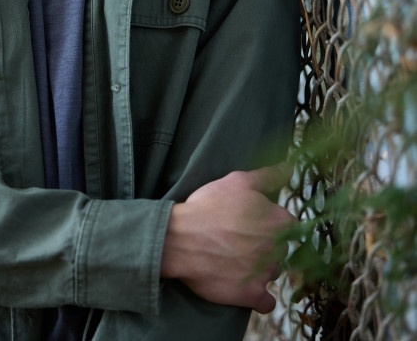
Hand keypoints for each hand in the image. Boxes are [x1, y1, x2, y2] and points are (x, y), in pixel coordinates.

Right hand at [160, 165, 292, 312]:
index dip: (271, 223)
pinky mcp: (251, 295)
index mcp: (278, 221)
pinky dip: (260, 298)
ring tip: (238, 261)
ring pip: (273, 273)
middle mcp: (277, 248)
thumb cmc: (208, 206)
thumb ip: (267, 176)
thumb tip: (289, 168)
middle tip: (241, 240)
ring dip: (261, 269)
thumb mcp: (237, 182)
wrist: (180, 239)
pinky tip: (247, 287)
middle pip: (281, 249)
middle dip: (266, 245)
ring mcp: (265, 273)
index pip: (289, 225)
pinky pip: (266, 302)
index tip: (254, 223)